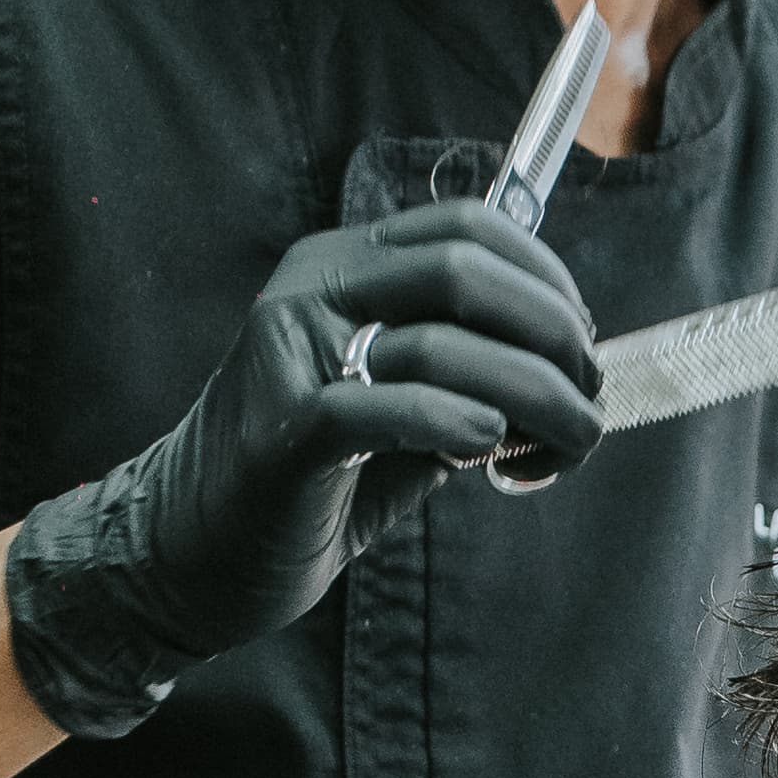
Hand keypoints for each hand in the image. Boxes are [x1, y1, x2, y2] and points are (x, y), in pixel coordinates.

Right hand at [5, 159, 598, 739]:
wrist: (190, 551)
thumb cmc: (313, 480)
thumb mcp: (400, 406)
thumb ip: (469, 374)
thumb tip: (570, 371)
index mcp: (344, 265)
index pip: (469, 226)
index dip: (548, 279)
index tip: (584, 347)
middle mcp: (312, 288)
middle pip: (464, 270)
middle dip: (553, 337)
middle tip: (587, 403)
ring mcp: (288, 351)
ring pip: (440, 343)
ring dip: (531, 398)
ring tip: (557, 448)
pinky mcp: (280, 429)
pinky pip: (382, 405)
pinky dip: (453, 423)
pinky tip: (486, 449)